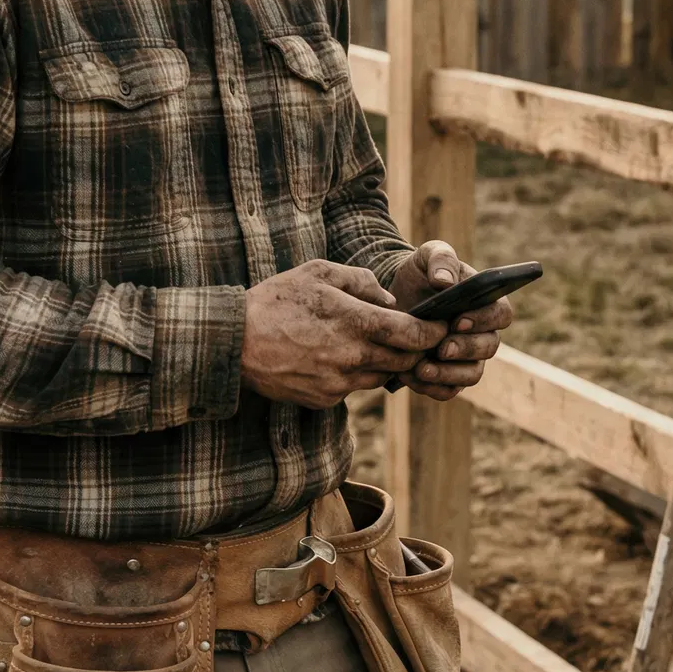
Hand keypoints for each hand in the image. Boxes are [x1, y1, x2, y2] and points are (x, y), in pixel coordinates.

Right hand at [241, 259, 448, 408]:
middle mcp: (352, 358)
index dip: (433, 333)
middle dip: (415, 350)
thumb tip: (389, 301)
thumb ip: (360, 281)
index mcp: (355, 323)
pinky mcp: (323, 399)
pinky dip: (354, 375)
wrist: (231, 342)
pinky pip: (352, 389)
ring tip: (370, 344)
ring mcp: (338, 383)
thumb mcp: (317, 272)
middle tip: (415, 338)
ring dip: (384, 363)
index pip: (413, 335)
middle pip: (404, 361)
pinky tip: (335, 358)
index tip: (440, 327)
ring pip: (380, 377)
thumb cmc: (275, 300)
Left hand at [387, 241, 512, 402]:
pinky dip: (431, 387)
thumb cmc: (421, 273)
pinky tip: (409, 377)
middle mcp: (482, 333)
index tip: (459, 320)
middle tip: (441, 348)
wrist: (395, 297)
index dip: (484, 320)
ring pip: (472, 374)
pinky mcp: (447, 376)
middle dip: (465, 350)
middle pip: (488, 348)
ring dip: (449, 374)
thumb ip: (440, 259)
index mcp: (486, 302)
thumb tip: (446, 282)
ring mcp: (466, 358)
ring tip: (421, 368)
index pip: (501, 314)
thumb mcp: (427, 256)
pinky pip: (448, 390)